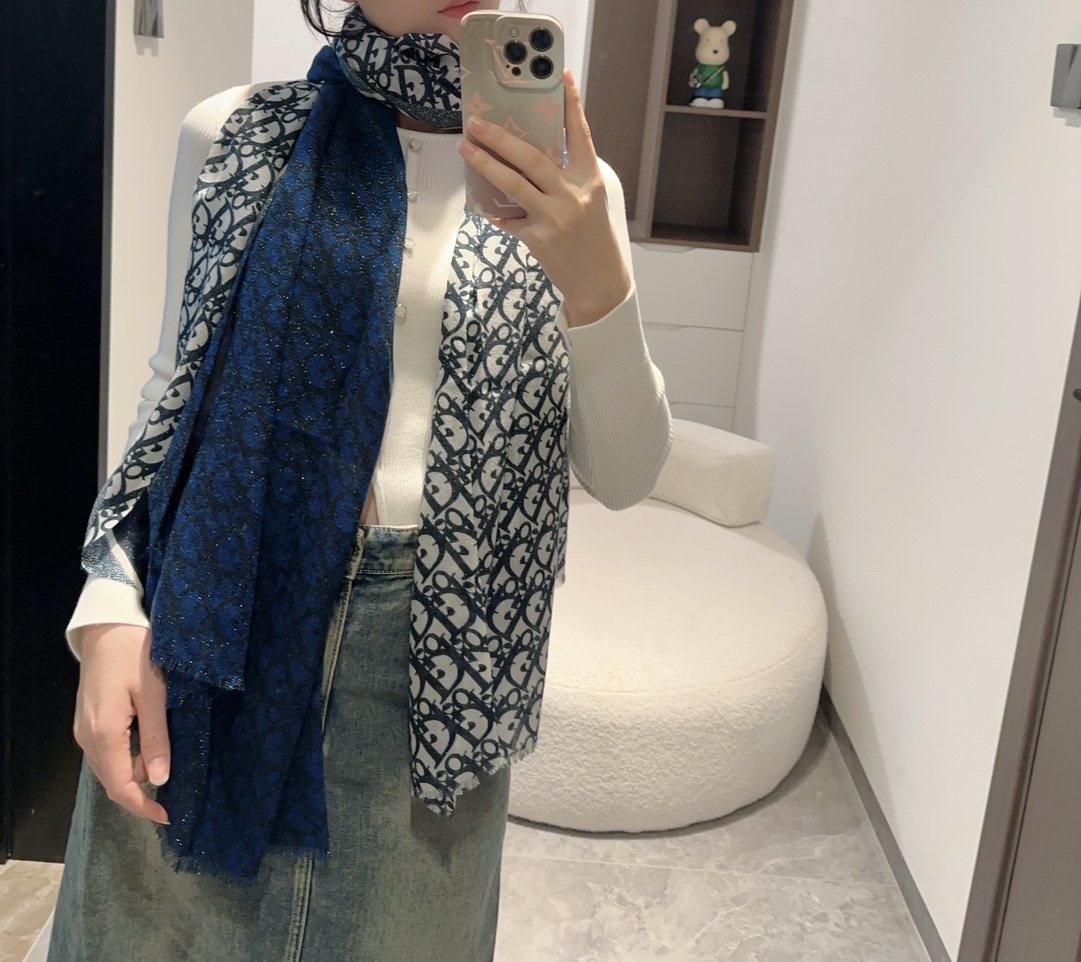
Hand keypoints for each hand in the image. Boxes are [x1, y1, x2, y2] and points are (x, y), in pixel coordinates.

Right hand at [73, 623, 170, 824]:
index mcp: (104, 734)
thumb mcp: (154, 695)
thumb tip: (159, 780)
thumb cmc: (136, 654)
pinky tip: (150, 751)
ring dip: (134, 775)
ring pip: (109, 767)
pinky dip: (127, 759)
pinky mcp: (89, 719)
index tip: (168, 817)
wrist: (107, 625)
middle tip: (173, 798)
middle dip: (139, 795)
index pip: (120, 786)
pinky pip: (107, 751)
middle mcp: (87, 737)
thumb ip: (156, 738)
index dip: (142, 807)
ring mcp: (84, 728)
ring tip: (167, 771)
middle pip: (112, 781)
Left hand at [458, 70, 632, 327]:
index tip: (562, 77)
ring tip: (466, 148)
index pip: (581, 135)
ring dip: (486, 164)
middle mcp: (573, 195)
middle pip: (532, 158)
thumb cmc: (594, 239)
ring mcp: (555, 217)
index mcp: (591, 181)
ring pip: (514, 183)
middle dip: (501, 137)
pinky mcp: (538, 239)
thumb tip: (530, 158)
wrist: (600, 284)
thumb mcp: (591, 202)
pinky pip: (509, 218)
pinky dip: (497, 212)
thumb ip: (568, 178)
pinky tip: (485, 206)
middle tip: (478, 123)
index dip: (572, 105)